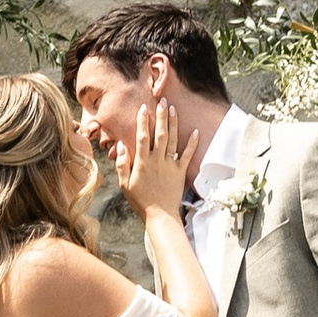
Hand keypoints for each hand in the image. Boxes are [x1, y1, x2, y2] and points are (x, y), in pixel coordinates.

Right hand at [113, 99, 196, 222]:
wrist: (160, 215)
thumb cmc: (140, 201)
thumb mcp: (124, 185)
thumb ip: (122, 164)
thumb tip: (122, 146)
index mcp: (142, 163)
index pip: (142, 137)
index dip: (142, 121)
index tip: (143, 108)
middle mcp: (157, 160)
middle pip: (159, 134)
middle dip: (160, 116)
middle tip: (161, 101)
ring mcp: (170, 165)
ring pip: (172, 140)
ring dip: (173, 123)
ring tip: (173, 109)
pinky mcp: (180, 171)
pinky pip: (187, 155)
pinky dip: (192, 143)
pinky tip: (196, 131)